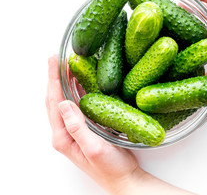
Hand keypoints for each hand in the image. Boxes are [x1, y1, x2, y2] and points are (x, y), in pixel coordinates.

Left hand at [46, 55, 138, 193]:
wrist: (123, 179)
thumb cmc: (110, 168)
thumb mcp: (93, 148)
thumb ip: (77, 127)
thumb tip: (63, 103)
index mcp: (63, 137)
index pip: (54, 102)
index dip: (53, 79)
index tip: (52, 60)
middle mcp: (65, 133)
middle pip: (55, 99)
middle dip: (54, 77)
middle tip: (56, 58)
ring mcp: (74, 131)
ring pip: (65, 101)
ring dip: (64, 83)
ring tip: (67, 66)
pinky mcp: (85, 129)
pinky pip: (77, 106)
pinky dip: (76, 92)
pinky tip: (81, 83)